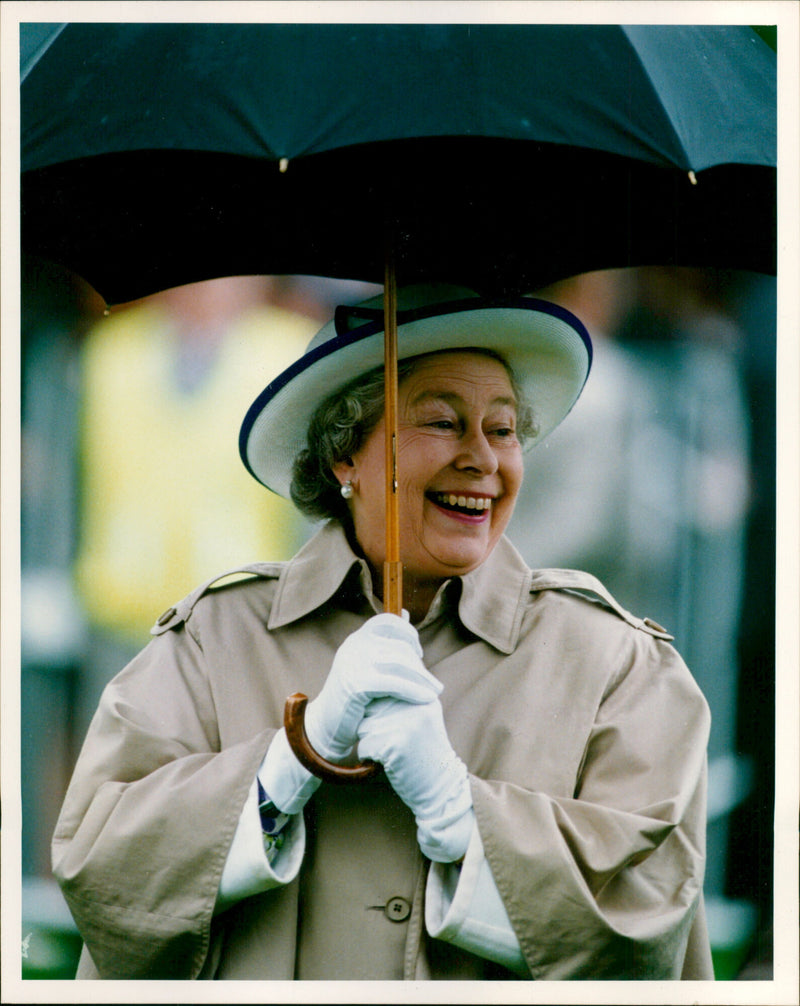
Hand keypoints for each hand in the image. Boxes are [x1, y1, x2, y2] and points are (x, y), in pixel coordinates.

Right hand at [303, 613, 441, 761]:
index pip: (388, 621)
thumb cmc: (353, 697)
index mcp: (356, 638)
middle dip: (420, 667)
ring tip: (435, 693)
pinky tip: (426, 699)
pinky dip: (414, 691)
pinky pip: (395, 683)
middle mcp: (353, 645)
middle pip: (399, 647)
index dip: (408, 633)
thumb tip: (405, 612)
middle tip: (436, 685)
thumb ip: (385, 643)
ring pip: (400, 663)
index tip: (420, 653)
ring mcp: (353, 663)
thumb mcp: (367, 664)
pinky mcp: (356, 684)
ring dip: (422, 679)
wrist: (327, 726)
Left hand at [357, 696, 473, 861]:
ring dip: (371, 742)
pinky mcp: (394, 744)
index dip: (381, 713)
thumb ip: (400, 698)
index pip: (383, 690)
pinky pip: (363, 746)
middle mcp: (415, 704)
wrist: (441, 787)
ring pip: (363, 726)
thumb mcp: (422, 715)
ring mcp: (405, 723)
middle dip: (373, 726)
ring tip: (394, 752)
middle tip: (397, 743)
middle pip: (370, 707)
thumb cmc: (424, 751)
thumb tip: (364, 688)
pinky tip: (391, 763)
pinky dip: (370, 758)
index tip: (397, 730)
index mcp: (422, 693)